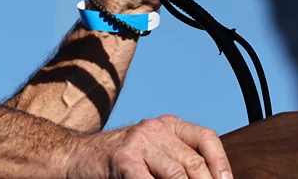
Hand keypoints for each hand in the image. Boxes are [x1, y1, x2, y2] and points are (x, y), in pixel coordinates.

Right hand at [69, 115, 231, 178]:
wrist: (76, 157)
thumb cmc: (118, 160)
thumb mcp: (151, 151)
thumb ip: (177, 159)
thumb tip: (212, 177)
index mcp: (166, 125)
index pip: (205, 138)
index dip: (221, 163)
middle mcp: (154, 129)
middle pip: (194, 163)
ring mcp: (139, 143)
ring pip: (178, 176)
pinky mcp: (124, 160)